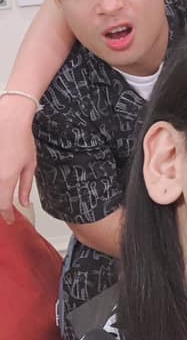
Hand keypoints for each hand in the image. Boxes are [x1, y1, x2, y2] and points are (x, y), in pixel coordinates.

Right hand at [0, 97, 37, 223]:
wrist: (9, 120)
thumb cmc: (21, 139)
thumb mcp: (30, 164)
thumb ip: (25, 186)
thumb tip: (24, 202)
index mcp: (6, 179)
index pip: (3, 206)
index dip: (7, 215)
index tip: (10, 219)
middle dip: (0, 207)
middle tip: (6, 210)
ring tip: (4, 195)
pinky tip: (1, 183)